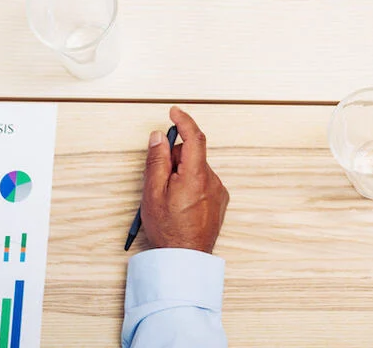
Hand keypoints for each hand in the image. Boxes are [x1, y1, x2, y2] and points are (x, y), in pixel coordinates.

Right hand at [140, 106, 228, 252]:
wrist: (186, 260)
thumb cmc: (168, 230)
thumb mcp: (153, 193)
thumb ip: (157, 161)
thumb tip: (158, 137)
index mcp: (195, 175)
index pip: (194, 137)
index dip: (184, 121)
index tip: (174, 112)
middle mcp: (212, 180)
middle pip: (192, 154)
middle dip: (175, 158)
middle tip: (159, 178)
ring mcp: (218, 191)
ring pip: (196, 169)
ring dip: (182, 174)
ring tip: (169, 198)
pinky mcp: (220, 201)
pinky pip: (203, 182)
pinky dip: (191, 185)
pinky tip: (181, 204)